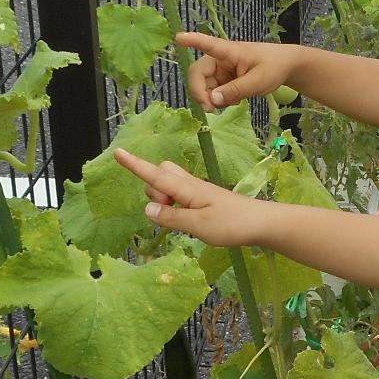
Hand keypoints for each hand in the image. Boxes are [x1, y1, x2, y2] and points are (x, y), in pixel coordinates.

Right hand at [112, 147, 268, 248]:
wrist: (261, 223)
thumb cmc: (232, 224)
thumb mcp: (198, 226)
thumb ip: (171, 217)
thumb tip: (147, 209)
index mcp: (187, 188)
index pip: (155, 175)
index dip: (135, 165)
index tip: (117, 152)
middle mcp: (190, 185)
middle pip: (160, 173)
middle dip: (152, 189)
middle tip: (168, 212)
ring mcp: (197, 191)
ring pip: (169, 184)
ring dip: (164, 199)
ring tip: (181, 219)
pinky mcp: (203, 199)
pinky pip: (179, 194)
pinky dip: (174, 204)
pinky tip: (186, 219)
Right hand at [179, 31, 297, 109]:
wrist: (286, 67)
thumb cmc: (274, 67)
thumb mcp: (258, 81)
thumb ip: (236, 90)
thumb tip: (212, 100)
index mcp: (228, 51)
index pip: (208, 44)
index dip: (192, 40)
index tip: (179, 37)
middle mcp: (219, 59)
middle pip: (197, 74)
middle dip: (200, 92)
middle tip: (211, 109)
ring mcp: (220, 70)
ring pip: (204, 86)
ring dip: (210, 99)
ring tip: (228, 105)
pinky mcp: (223, 80)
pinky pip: (212, 91)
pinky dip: (218, 100)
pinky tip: (232, 101)